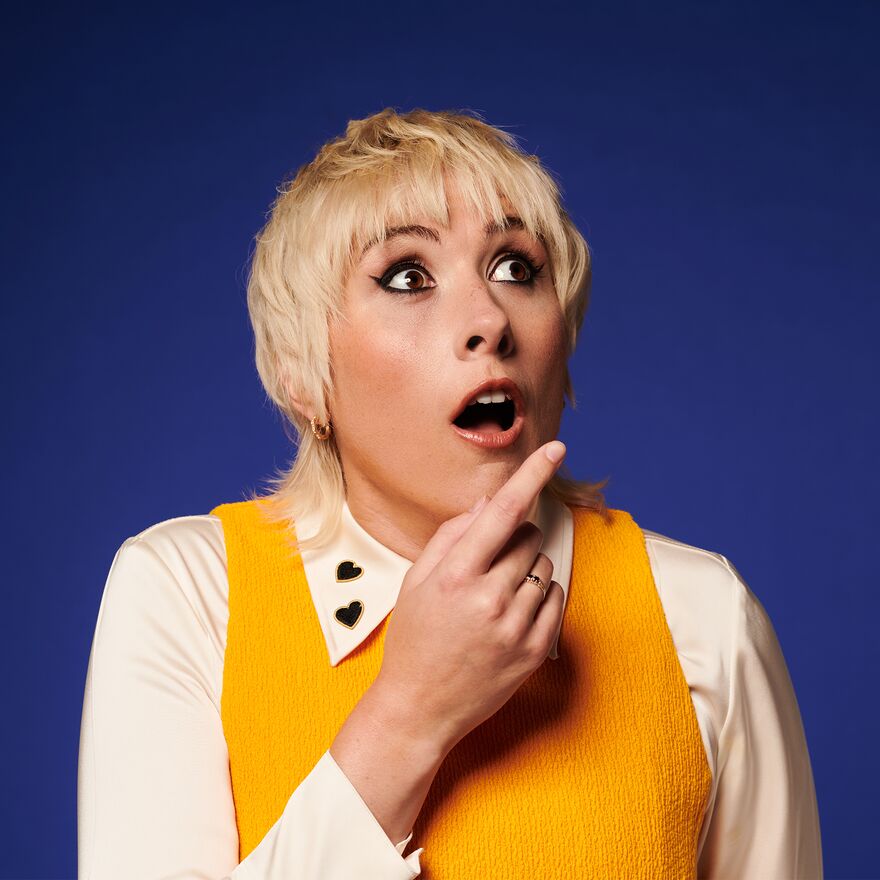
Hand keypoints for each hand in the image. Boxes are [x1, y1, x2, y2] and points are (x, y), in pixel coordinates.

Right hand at [370, 440, 566, 754]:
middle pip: (527, 537)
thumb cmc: (414, 638)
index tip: (554, 449)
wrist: (420, 708)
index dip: (530, 475)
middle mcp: (490, 598)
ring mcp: (516, 627)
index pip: (502, 511)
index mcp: (456, 575)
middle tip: (487, 564)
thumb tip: (487, 503)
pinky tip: (510, 614)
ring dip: (526, 569)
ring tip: (495, 595)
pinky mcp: (535, 650)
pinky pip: (555, 598)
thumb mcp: (416, 581)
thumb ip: (451, 537)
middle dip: (512, 539)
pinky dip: (538, 596)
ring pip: (543, 566)